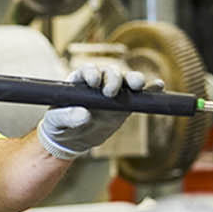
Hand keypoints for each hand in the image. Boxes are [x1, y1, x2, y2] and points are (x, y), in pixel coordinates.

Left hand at [36, 64, 154, 160]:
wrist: (70, 140)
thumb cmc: (58, 126)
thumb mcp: (55, 121)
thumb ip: (66, 116)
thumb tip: (84, 114)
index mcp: (79, 83)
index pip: (88, 71)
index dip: (92, 73)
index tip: (94, 83)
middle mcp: (98, 84)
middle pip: (109, 73)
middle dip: (114, 78)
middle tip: (111, 91)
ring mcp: (113, 94)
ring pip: (125, 82)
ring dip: (133, 80)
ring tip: (138, 85)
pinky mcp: (123, 107)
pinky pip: (138, 97)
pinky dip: (149, 90)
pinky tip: (158, 86)